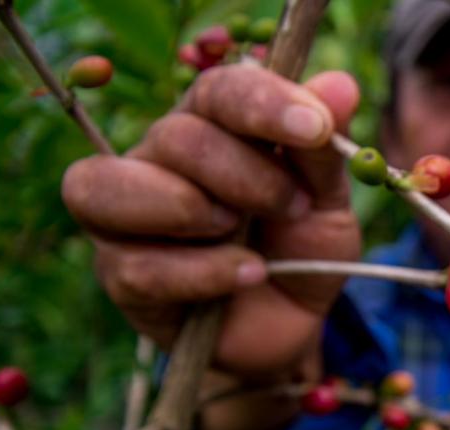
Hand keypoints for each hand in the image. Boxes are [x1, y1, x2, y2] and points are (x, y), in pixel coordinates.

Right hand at [61, 65, 361, 378]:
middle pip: (176, 137)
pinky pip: (137, 266)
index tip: (316, 128)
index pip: (218, 89)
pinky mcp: (120, 275)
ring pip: (109, 187)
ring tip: (244, 234)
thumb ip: (326, 149)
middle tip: (294, 207)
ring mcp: (125, 216)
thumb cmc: (303, 247)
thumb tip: (341, 85)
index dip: (265, 103)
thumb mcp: (330, 200)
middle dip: (247, 175)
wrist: (293, 323)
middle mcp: (157, 158)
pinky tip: (249, 275)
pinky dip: (204, 272)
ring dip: (193, 210)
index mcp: (210, 123)